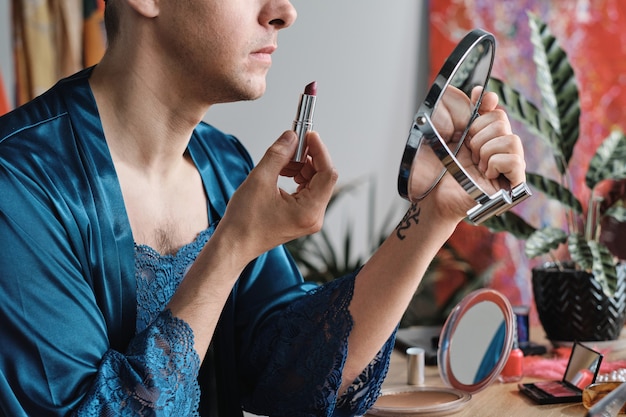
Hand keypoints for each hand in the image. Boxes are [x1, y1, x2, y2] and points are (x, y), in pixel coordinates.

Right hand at [218, 130, 337, 259]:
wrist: (234, 244)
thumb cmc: (243, 221)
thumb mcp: (259, 180)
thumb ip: (278, 155)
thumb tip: (292, 137)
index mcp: (309, 211)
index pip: (328, 174)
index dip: (320, 150)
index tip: (309, 135)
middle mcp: (314, 217)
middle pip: (323, 177)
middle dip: (308, 158)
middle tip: (291, 146)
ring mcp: (308, 218)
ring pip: (314, 183)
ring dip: (301, 167)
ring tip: (281, 162)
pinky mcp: (301, 217)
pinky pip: (306, 191)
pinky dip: (297, 177)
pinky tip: (282, 172)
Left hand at [425, 89, 525, 219]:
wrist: (431, 193)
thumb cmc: (434, 168)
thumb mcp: (443, 130)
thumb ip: (461, 110)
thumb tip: (483, 93)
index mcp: (483, 136)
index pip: (495, 111)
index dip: (487, 104)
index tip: (477, 99)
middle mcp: (497, 149)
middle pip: (502, 121)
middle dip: (478, 135)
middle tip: (468, 152)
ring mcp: (507, 167)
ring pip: (511, 140)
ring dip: (486, 150)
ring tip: (475, 165)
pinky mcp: (512, 184)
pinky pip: (514, 160)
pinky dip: (496, 163)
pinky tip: (485, 174)